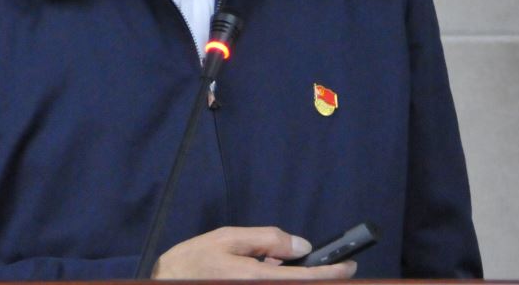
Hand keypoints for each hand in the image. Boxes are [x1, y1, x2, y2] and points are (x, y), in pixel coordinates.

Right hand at [152, 226, 356, 279]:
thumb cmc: (193, 262)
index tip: (351, 267)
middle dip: (314, 276)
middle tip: (324, 265)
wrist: (168, 284)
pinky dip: (275, 279)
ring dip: (291, 277)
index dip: (332, 273)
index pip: (305, 278)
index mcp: (257, 279)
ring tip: (277, 265)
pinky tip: (264, 272)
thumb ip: (267, 240)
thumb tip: (300, 245)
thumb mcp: (229, 238)